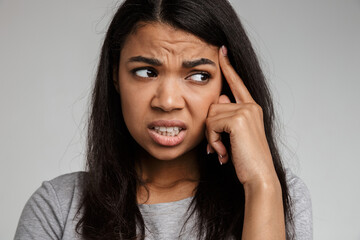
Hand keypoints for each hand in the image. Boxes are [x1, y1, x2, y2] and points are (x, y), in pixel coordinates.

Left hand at [205, 46, 277, 185]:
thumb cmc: (247, 160)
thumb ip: (228, 116)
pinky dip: (213, 141)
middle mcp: (250, 106)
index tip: (221, 50)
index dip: (228, 67)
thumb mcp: (236, 136)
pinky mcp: (238, 118)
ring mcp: (245, 110)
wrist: (259, 177)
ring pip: (210, 115)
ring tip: (223, 151)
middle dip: (211, 129)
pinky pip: (211, 124)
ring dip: (211, 137)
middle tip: (220, 148)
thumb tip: (219, 99)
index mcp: (251, 108)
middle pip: (213, 105)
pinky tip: (223, 153)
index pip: (236, 83)